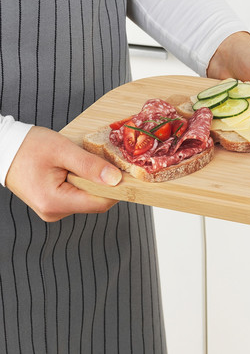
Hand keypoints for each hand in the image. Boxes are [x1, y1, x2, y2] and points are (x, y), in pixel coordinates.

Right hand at [5, 126, 121, 221]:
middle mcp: (55, 211)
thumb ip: (90, 165)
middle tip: (107, 160)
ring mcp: (54, 209)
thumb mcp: (63, 150)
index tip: (128, 172)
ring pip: (88, 197)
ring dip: (93, 180)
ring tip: (84, 160)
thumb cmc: (28, 147)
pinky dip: (84, 180)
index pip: (101, 203)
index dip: (118, 188)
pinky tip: (77, 167)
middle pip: (96, 201)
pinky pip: (78, 194)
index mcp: (56, 202)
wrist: (3, 148)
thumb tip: (116, 179)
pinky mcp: (54, 203)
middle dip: (105, 182)